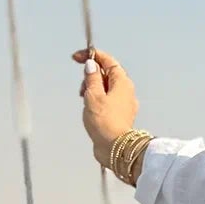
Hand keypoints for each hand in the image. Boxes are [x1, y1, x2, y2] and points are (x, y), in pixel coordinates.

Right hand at [74, 47, 140, 166]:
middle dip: (91, 76)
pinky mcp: (119, 115)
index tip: (78, 57)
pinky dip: (96, 100)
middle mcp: (126, 91)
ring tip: (86, 102)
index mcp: (122, 82)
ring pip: (105, 88)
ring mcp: (124, 103)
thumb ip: (92, 78)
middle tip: (83, 88)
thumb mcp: (93, 95)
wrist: (115, 148)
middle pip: (107, 74)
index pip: (108, 61)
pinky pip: (107, 100)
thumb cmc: (105, 122)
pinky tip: (90, 110)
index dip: (92, 56)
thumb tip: (91, 65)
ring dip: (92, 90)